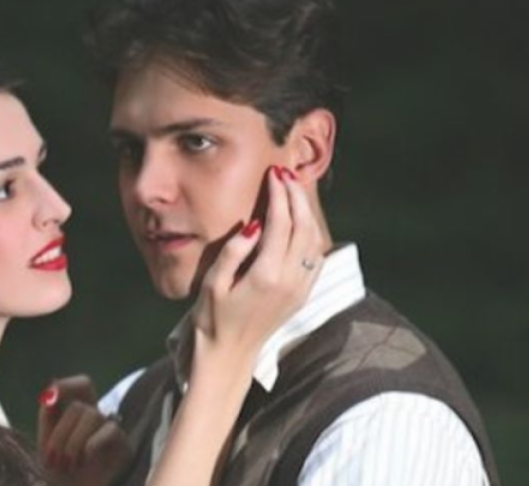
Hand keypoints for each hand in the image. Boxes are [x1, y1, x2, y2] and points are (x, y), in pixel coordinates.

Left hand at [37, 376, 132, 485]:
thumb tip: (50, 390)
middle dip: (60, 433)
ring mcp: (109, 428)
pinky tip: (85, 459)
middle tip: (53, 459)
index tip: (48, 400)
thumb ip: (47, 414)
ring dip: (72, 442)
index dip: (68, 386)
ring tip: (67, 464)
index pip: (83, 384)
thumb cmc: (58, 471)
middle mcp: (95, 416)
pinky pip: (109, 429)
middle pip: (78, 406)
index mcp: (76, 412)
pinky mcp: (122, 442)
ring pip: (91, 414)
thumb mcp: (45, 441)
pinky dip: (92, 443)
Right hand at [190, 166, 324, 369]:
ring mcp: (300, 289)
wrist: (229, 355)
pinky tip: (300, 220)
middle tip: (286, 174)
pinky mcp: (302, 295)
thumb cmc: (212, 319)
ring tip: (294, 190)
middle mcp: (290, 281)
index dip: (279, 195)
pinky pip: (315, 256)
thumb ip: (233, 251)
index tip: (274, 174)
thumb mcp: (212, 284)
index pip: (280, 223)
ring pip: (314, 239)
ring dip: (306, 211)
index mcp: (266, 275)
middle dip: (296, 196)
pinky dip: (311, 231)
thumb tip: (253, 224)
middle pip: (303, 226)